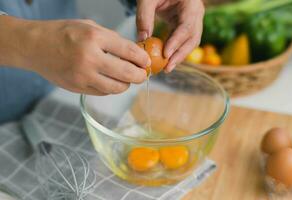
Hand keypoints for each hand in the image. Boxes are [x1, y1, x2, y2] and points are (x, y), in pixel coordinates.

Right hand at [0, 16, 149, 94]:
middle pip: (127, 74)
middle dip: (140, 76)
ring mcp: (82, 77)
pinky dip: (111, 88)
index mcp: (94, 38)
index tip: (147, 62)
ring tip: (127, 79)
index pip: (129, 51)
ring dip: (126, 84)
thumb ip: (112, 39)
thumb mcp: (89, 26)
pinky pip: (103, 92)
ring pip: (116, 88)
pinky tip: (110, 81)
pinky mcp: (77, 88)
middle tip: (142, 74)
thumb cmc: (62, 33)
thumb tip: (133, 53)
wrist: (35, 46)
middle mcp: (89, 59)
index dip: (142, 58)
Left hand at [136, 0, 204, 71]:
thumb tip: (142, 40)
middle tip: (167, 68)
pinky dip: (175, 51)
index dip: (177, 42)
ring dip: (179, 56)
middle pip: (193, 38)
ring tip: (166, 68)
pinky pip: (183, 41)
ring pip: (190, 42)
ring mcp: (193, 20)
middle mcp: (196, 13)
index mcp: (191, 4)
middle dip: (180, 55)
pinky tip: (166, 60)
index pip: (187, 26)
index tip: (166, 54)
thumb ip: (144, 17)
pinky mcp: (185, 26)